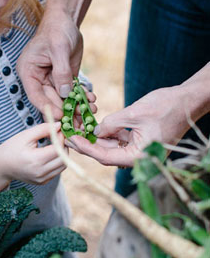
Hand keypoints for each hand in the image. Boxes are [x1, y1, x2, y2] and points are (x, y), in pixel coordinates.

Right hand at [0, 123, 66, 190]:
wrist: (1, 166)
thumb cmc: (12, 148)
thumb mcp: (25, 135)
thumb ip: (43, 129)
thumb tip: (59, 125)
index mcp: (36, 160)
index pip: (58, 149)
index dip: (61, 138)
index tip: (57, 130)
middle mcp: (40, 172)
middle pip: (64, 158)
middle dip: (64, 146)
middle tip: (58, 137)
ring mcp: (42, 179)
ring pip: (63, 166)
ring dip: (62, 154)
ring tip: (54, 145)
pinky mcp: (42, 182)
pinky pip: (57, 171)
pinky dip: (57, 161)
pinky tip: (49, 154)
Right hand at [17, 6, 82, 119]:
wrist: (66, 20)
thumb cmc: (57, 30)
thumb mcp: (59, 49)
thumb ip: (61, 72)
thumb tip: (65, 93)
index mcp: (28, 72)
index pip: (36, 95)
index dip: (48, 107)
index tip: (61, 117)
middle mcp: (38, 79)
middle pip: (50, 100)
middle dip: (66, 110)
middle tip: (80, 121)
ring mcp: (51, 80)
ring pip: (62, 98)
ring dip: (76, 106)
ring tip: (91, 111)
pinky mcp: (63, 78)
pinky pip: (71, 92)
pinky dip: (81, 97)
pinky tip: (91, 100)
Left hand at [65, 86, 191, 166]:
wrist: (188, 100)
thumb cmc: (167, 106)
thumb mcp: (134, 113)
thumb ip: (112, 123)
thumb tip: (95, 131)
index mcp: (139, 156)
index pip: (105, 157)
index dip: (86, 148)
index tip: (71, 140)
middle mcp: (138, 158)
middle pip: (106, 154)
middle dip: (86, 144)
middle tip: (68, 135)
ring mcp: (139, 150)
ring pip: (111, 147)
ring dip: (95, 139)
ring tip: (77, 130)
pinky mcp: (139, 142)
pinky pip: (119, 141)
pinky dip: (107, 134)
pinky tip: (93, 127)